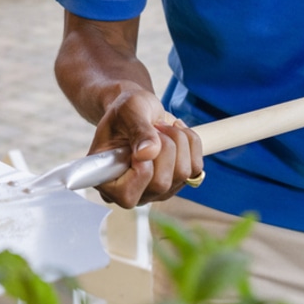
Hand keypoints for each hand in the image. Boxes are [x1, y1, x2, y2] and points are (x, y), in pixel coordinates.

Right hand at [90, 88, 203, 207]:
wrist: (137, 109)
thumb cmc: (125, 110)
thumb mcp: (127, 111)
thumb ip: (137, 131)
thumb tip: (148, 153)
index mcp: (107, 179)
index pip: (127, 194)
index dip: (140, 171)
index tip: (139, 147)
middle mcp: (131, 190)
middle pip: (160, 184)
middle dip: (164, 148)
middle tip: (154, 128)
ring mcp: (155, 189)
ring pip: (181, 174)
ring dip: (177, 141)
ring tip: (162, 127)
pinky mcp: (176, 182)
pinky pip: (196, 169)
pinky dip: (190, 143)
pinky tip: (175, 132)